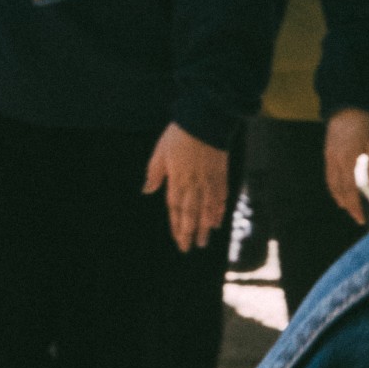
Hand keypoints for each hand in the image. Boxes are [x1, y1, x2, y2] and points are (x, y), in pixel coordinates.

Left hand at [142, 123, 229, 252]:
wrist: (205, 120)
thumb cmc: (178, 135)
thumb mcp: (160, 151)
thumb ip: (155, 173)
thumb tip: (147, 191)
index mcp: (177, 179)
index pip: (176, 208)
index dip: (177, 225)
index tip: (179, 240)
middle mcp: (195, 183)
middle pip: (193, 212)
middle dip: (191, 231)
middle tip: (191, 247)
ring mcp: (210, 180)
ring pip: (208, 208)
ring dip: (206, 226)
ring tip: (205, 241)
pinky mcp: (222, 173)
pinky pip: (221, 196)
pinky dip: (220, 209)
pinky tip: (218, 220)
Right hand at [323, 108, 368, 225]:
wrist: (347, 105)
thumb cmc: (364, 124)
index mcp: (347, 159)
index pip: (349, 189)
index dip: (354, 205)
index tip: (360, 218)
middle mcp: (335, 160)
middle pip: (338, 189)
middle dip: (347, 204)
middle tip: (357, 217)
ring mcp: (329, 156)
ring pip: (331, 182)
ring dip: (339, 197)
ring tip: (348, 207)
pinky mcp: (328, 152)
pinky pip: (329, 174)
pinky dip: (334, 185)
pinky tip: (340, 189)